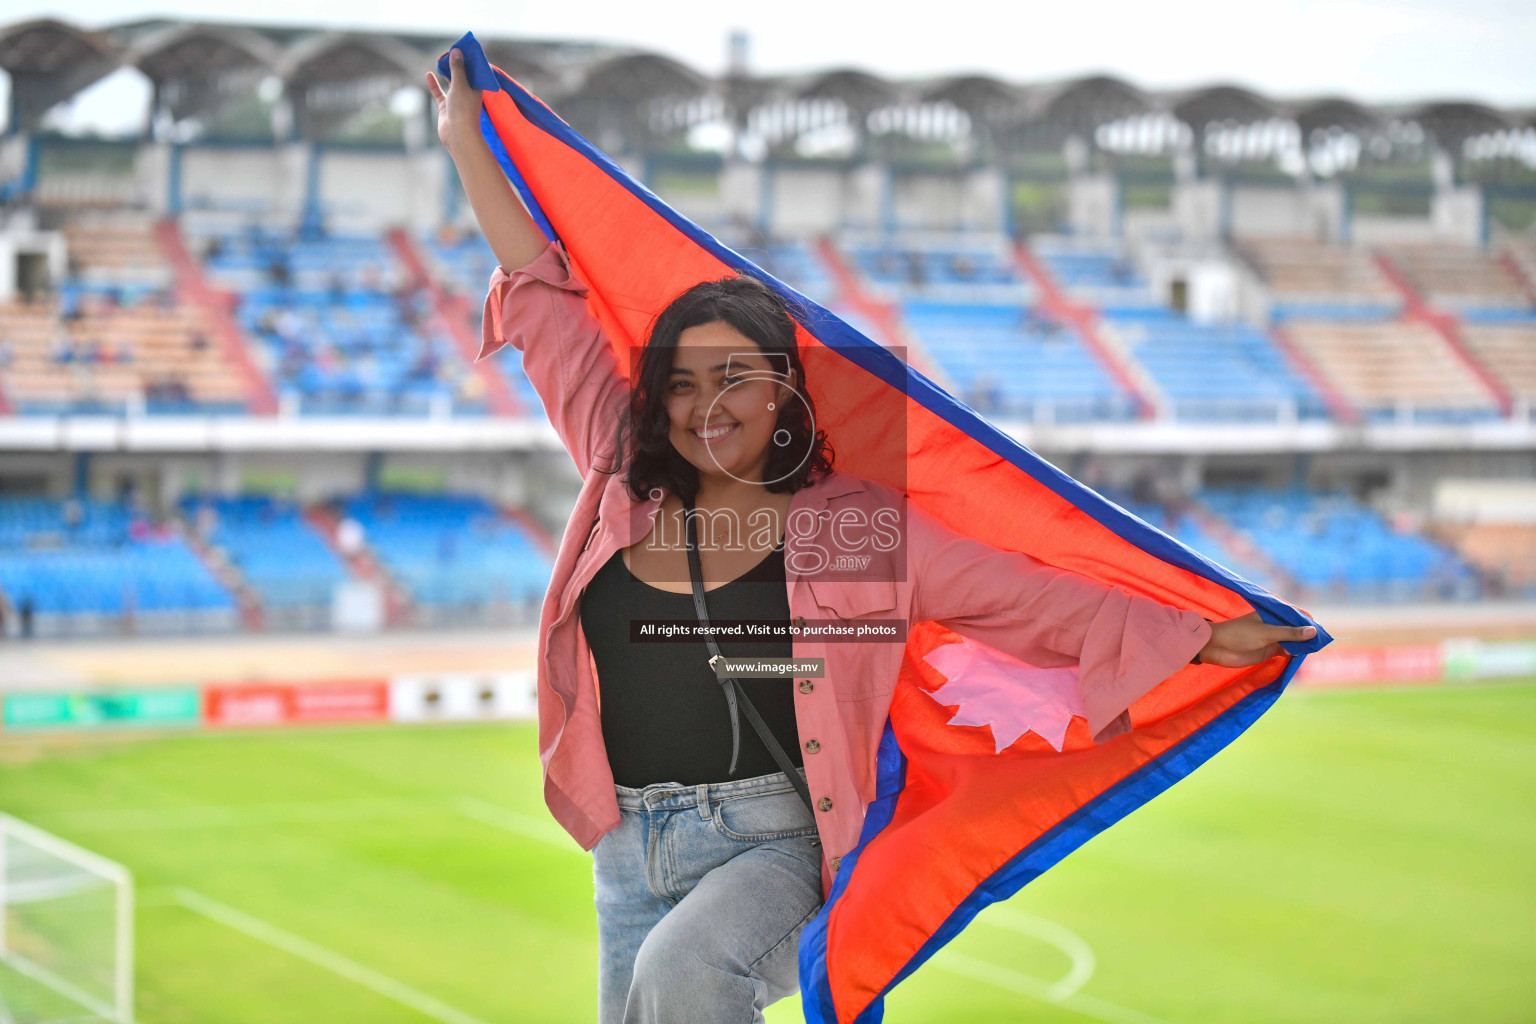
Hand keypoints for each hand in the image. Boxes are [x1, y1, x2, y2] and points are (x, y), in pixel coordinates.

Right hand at [425, 48, 483, 151]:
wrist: (458, 135)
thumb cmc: (463, 110)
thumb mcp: (460, 85)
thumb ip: (457, 68)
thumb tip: (456, 51)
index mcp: (477, 88)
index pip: (475, 70)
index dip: (469, 59)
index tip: (463, 47)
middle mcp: (468, 93)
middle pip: (462, 75)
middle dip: (457, 63)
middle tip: (450, 51)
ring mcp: (456, 100)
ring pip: (450, 83)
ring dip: (446, 72)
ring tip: (440, 60)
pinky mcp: (446, 107)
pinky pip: (439, 92)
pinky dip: (434, 84)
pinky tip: (428, 74)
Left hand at [1196, 611, 1316, 667]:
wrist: (1218, 648)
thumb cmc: (1239, 634)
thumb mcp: (1266, 632)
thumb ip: (1289, 633)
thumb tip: (1313, 631)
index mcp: (1272, 615)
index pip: (1295, 618)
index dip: (1308, 624)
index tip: (1322, 630)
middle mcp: (1274, 626)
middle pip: (1296, 631)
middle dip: (1307, 636)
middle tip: (1323, 643)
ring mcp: (1272, 639)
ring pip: (1293, 642)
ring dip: (1302, 646)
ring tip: (1315, 649)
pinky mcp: (1269, 651)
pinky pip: (1286, 652)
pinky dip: (1294, 654)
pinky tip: (1303, 656)